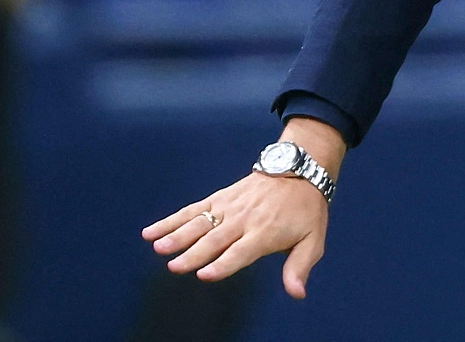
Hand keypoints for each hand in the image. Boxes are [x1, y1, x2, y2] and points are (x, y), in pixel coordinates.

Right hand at [142, 119, 343, 297]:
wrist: (299, 171)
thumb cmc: (305, 211)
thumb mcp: (313, 240)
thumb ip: (300, 267)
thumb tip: (297, 294)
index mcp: (265, 233)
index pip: (240, 252)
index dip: (223, 264)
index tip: (204, 275)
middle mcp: (244, 220)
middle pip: (215, 239)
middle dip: (194, 253)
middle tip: (174, 266)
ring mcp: (229, 207)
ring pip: (199, 223)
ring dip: (177, 235)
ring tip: (158, 247)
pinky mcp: (219, 198)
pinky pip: (193, 210)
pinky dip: (171, 220)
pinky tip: (150, 232)